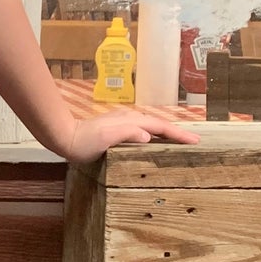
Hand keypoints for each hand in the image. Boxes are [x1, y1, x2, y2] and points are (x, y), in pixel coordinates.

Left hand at [59, 106, 201, 163]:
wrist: (65, 137)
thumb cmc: (83, 142)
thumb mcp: (104, 139)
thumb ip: (126, 134)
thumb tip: (148, 135)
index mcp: (130, 122)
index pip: (160, 127)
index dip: (178, 134)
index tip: (195, 141)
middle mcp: (129, 119)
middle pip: (159, 125)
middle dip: (177, 132)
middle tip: (195, 141)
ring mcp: (123, 123)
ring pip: (151, 127)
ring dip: (167, 133)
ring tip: (180, 141)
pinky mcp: (117, 128)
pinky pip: (143, 130)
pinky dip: (154, 134)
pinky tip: (154, 141)